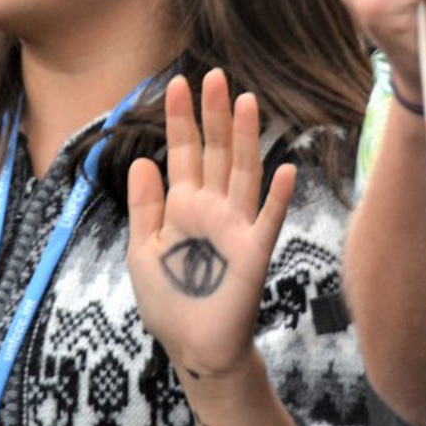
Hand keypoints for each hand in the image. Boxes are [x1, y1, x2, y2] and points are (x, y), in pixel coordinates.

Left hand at [126, 71, 294, 386]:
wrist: (193, 348)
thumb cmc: (169, 301)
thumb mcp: (142, 250)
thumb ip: (144, 206)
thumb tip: (141, 159)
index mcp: (183, 205)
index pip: (183, 152)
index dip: (180, 119)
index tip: (177, 83)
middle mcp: (212, 208)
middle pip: (216, 152)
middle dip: (214, 115)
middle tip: (215, 76)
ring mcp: (236, 227)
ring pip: (242, 173)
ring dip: (246, 139)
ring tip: (246, 102)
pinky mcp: (253, 253)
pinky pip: (266, 221)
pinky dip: (277, 198)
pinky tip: (284, 169)